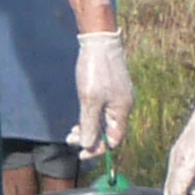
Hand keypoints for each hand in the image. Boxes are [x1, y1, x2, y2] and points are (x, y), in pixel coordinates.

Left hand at [71, 29, 133, 156]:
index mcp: (122, 111)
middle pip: (109, 132)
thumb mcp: (90, 101)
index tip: (81, 153)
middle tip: (70, 140)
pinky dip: (91, 116)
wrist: (99, 41)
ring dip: (88, 128)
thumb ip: (90, 125)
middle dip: (90, 139)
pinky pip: (103, 110)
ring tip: (71, 132)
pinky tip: (80, 118)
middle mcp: (123, 106)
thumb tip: (88, 145)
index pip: (114, 140)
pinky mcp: (111, 89)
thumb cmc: (96, 70)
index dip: (98, 149)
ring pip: (104, 121)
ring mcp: (118, 97)